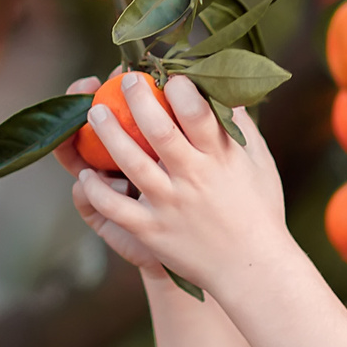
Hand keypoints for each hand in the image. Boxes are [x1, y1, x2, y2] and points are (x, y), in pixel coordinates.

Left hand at [70, 72, 294, 299]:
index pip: (197, 113)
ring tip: (94, 112)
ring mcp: (170, 205)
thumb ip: (241, 125)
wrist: (252, 270)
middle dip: (137, 98)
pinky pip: (115, 207)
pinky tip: (86, 175)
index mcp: (221, 158)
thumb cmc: (259, 210)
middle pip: (158, 129)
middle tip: (123, 80)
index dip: (179, 88)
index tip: (168, 76)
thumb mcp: (260, 162)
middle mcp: (194, 178)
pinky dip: (96, 189)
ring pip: (130, 161)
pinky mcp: (152, 231)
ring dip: (108, 132)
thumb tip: (222, 87)